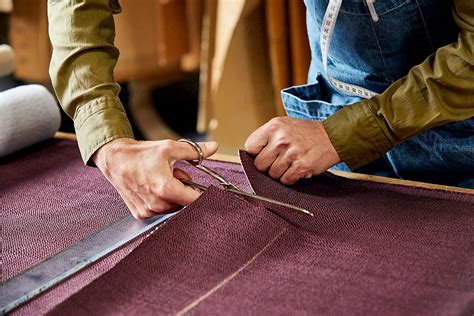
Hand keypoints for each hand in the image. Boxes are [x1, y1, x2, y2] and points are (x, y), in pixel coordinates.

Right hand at [92, 138, 217, 219]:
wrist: (115, 160)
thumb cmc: (141, 154)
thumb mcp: (170, 148)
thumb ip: (195, 151)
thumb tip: (214, 148)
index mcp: (166, 189)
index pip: (195, 201)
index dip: (205, 196)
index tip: (212, 194)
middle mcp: (157, 204)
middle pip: (184, 203)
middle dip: (184, 189)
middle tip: (174, 174)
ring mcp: (148, 211)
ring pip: (173, 207)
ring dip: (173, 195)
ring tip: (161, 179)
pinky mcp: (141, 214)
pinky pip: (160, 210)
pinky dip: (161, 200)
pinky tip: (152, 188)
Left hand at [244, 117, 340, 184]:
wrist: (332, 137)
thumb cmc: (304, 133)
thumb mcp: (283, 125)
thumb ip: (265, 137)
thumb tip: (248, 155)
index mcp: (273, 127)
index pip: (250, 148)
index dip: (256, 154)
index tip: (263, 154)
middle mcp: (281, 139)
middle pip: (259, 165)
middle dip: (267, 166)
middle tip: (279, 160)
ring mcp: (291, 154)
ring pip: (272, 174)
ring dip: (280, 172)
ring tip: (290, 163)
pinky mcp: (301, 167)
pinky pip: (285, 180)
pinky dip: (290, 178)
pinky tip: (296, 168)